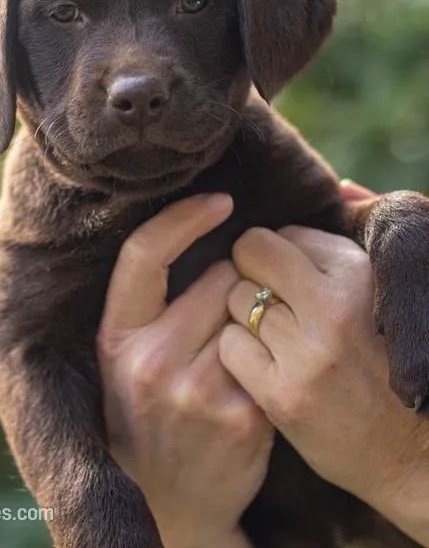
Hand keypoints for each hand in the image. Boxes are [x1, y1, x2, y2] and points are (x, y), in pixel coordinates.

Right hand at [98, 194, 272, 547]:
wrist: (168, 505)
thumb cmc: (145, 415)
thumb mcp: (121, 359)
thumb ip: (144, 304)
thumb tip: (192, 223)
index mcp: (115, 339)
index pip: (144, 253)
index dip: (183, 216)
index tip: (220, 200)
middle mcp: (151, 362)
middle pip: (219, 275)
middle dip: (230, 283)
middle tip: (220, 316)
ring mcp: (197, 390)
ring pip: (251, 308)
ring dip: (254, 315)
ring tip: (234, 352)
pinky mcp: (243, 414)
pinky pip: (273, 349)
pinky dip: (272, 353)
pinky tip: (254, 380)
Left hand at [219, 222, 428, 545]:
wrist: (406, 452)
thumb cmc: (388, 357)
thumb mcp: (387, 289)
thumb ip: (360, 232)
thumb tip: (340, 184)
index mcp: (360, 272)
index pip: (285, 234)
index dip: (279, 256)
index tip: (290, 280)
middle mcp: (335, 306)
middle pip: (251, 253)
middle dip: (249, 270)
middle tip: (264, 297)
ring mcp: (308, 353)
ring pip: (234, 298)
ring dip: (242, 313)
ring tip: (270, 335)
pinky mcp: (284, 395)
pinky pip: (230, 345)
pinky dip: (237, 353)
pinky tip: (261, 365)